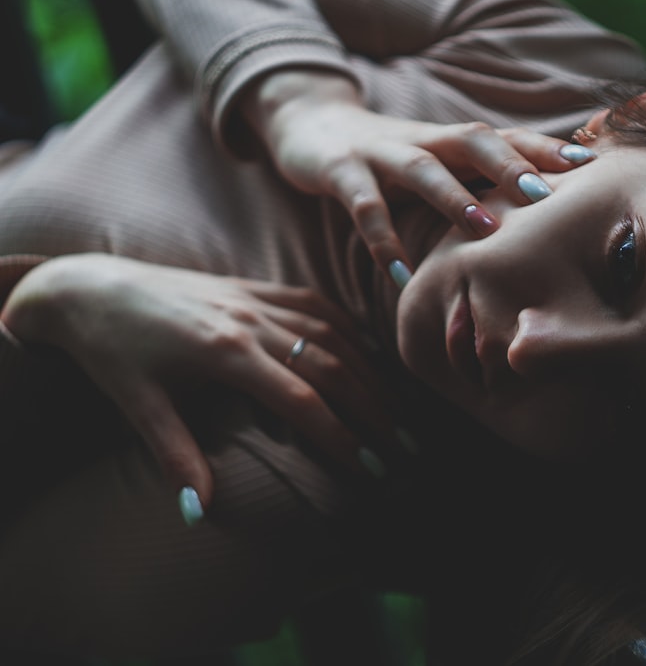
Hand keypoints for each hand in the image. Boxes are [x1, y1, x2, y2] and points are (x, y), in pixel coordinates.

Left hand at [1, 254, 398, 510]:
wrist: (87, 287)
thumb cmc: (111, 350)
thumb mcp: (137, 405)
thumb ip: (175, 456)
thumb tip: (199, 513)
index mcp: (225, 354)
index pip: (302, 401)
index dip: (341, 436)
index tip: (371, 467)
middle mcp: (251, 323)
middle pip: (331, 366)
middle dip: (372, 409)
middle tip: (404, 445)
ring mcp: (255, 300)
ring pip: (331, 334)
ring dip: (369, 371)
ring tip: (398, 407)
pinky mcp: (253, 286)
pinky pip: (314, 303)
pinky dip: (347, 327)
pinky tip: (368, 350)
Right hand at [242, 70, 595, 285]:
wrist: (312, 126)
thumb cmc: (390, 157)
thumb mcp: (438, 164)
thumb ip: (476, 184)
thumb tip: (536, 226)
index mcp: (451, 141)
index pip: (506, 138)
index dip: (545, 149)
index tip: (589, 166)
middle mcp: (424, 140)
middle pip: (473, 141)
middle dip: (509, 164)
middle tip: (543, 196)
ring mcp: (382, 153)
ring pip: (422, 168)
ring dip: (453, 196)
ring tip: (483, 228)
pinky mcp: (342, 172)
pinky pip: (364, 207)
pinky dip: (382, 239)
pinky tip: (399, 274)